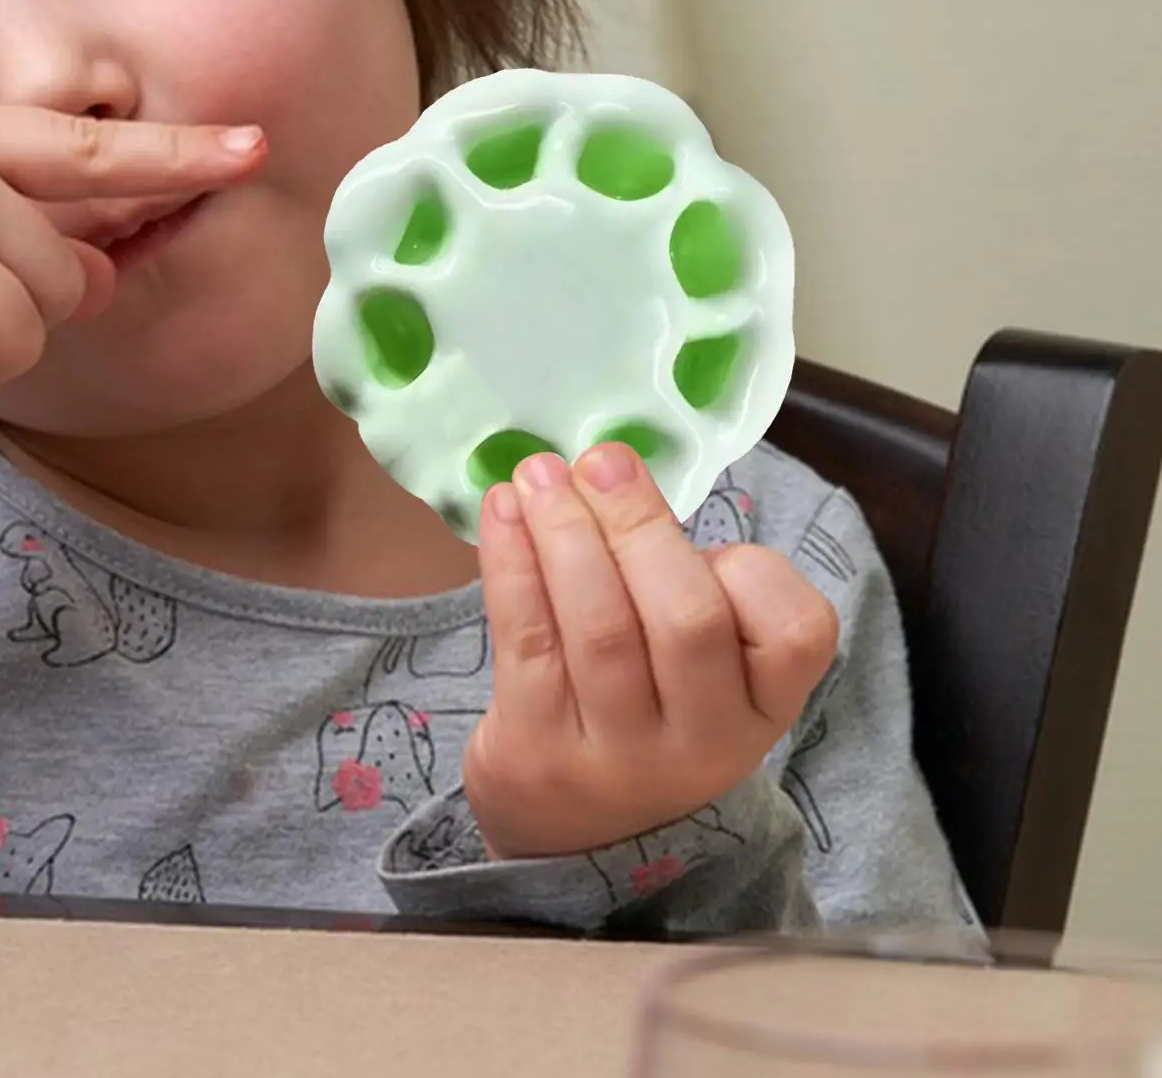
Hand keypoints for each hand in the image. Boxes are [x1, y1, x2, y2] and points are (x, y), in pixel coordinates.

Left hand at [464, 443, 837, 860]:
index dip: (753, 570)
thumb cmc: (647, 710)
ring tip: (539, 474)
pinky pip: (526, 640)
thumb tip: (615, 477)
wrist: (573, 838)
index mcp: (762, 706)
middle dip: (638, 524)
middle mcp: (703, 743)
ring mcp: (618, 757)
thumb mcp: (701, 669)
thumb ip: (687, 583)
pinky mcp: (538, 753)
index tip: (700, 533)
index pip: (797, 631)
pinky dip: (511, 563)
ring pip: (601, 626)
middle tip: (599, 461)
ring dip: (566, 531)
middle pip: (686, 619)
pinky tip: (502, 512)